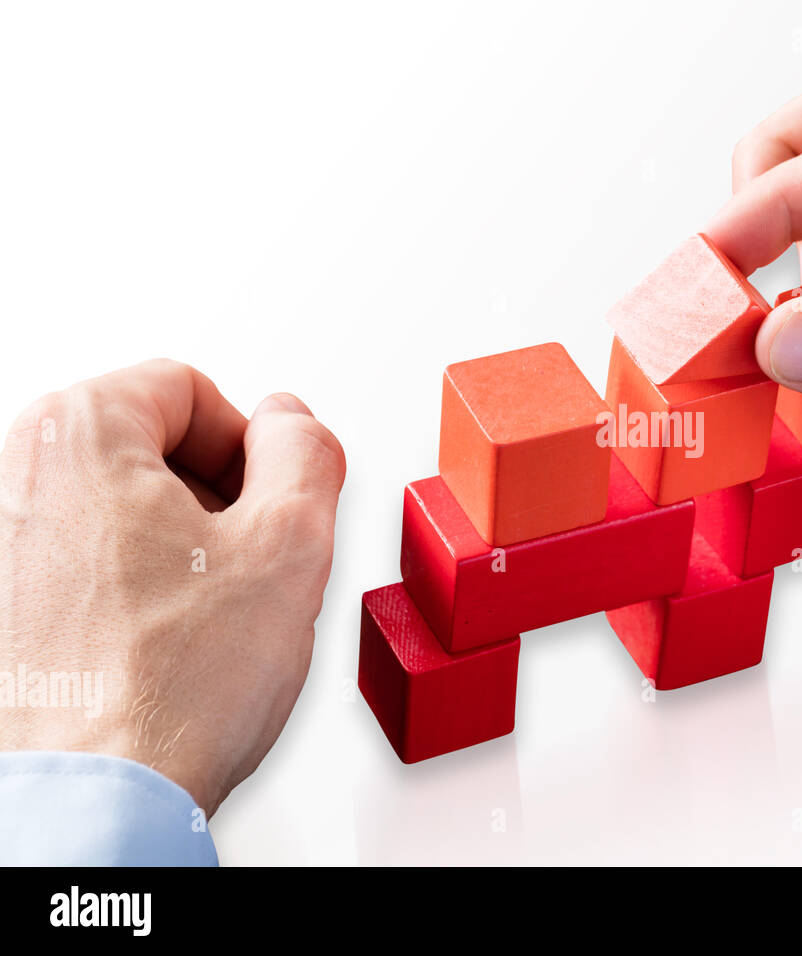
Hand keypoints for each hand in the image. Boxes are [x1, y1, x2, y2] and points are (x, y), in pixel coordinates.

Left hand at [0, 360, 345, 812]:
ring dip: (175, 546)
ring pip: (114, 509)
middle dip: (213, 496)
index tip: (271, 502)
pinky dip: (126, 588)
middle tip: (249, 563)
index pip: (186, 388)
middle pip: (143, 444)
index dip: (251, 444)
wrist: (88, 806)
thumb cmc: (165, 692)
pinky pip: (77, 564)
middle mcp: (13, 478)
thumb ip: (307, 454)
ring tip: (207, 617)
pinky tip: (159, 646)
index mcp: (78, 436)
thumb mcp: (291, 547)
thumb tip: (293, 426)